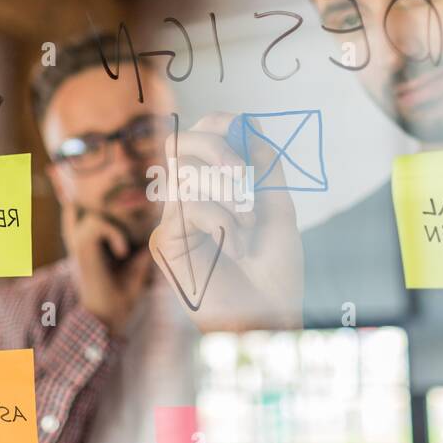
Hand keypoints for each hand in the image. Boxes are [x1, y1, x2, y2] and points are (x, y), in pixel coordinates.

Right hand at [62, 205, 153, 334]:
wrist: (108, 318)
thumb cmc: (121, 297)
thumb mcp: (137, 269)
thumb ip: (143, 252)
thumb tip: (158, 235)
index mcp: (94, 244)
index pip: (95, 211)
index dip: (108, 203)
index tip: (131, 205)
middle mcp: (84, 241)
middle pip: (94, 205)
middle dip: (116, 206)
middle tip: (138, 216)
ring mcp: (81, 244)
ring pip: (95, 212)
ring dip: (117, 221)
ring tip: (127, 244)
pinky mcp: (82, 250)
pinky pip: (97, 224)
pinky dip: (113, 233)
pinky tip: (122, 252)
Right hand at [149, 113, 302, 332]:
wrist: (269, 318)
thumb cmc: (274, 272)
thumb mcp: (278, 209)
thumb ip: (265, 166)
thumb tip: (249, 125)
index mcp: (214, 190)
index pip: (200, 137)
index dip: (217, 124)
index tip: (244, 132)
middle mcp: (188, 201)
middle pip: (180, 144)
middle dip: (217, 149)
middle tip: (245, 176)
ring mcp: (173, 222)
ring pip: (185, 172)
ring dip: (228, 194)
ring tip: (247, 227)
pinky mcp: (163, 243)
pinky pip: (188, 205)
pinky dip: (220, 220)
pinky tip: (234, 248)